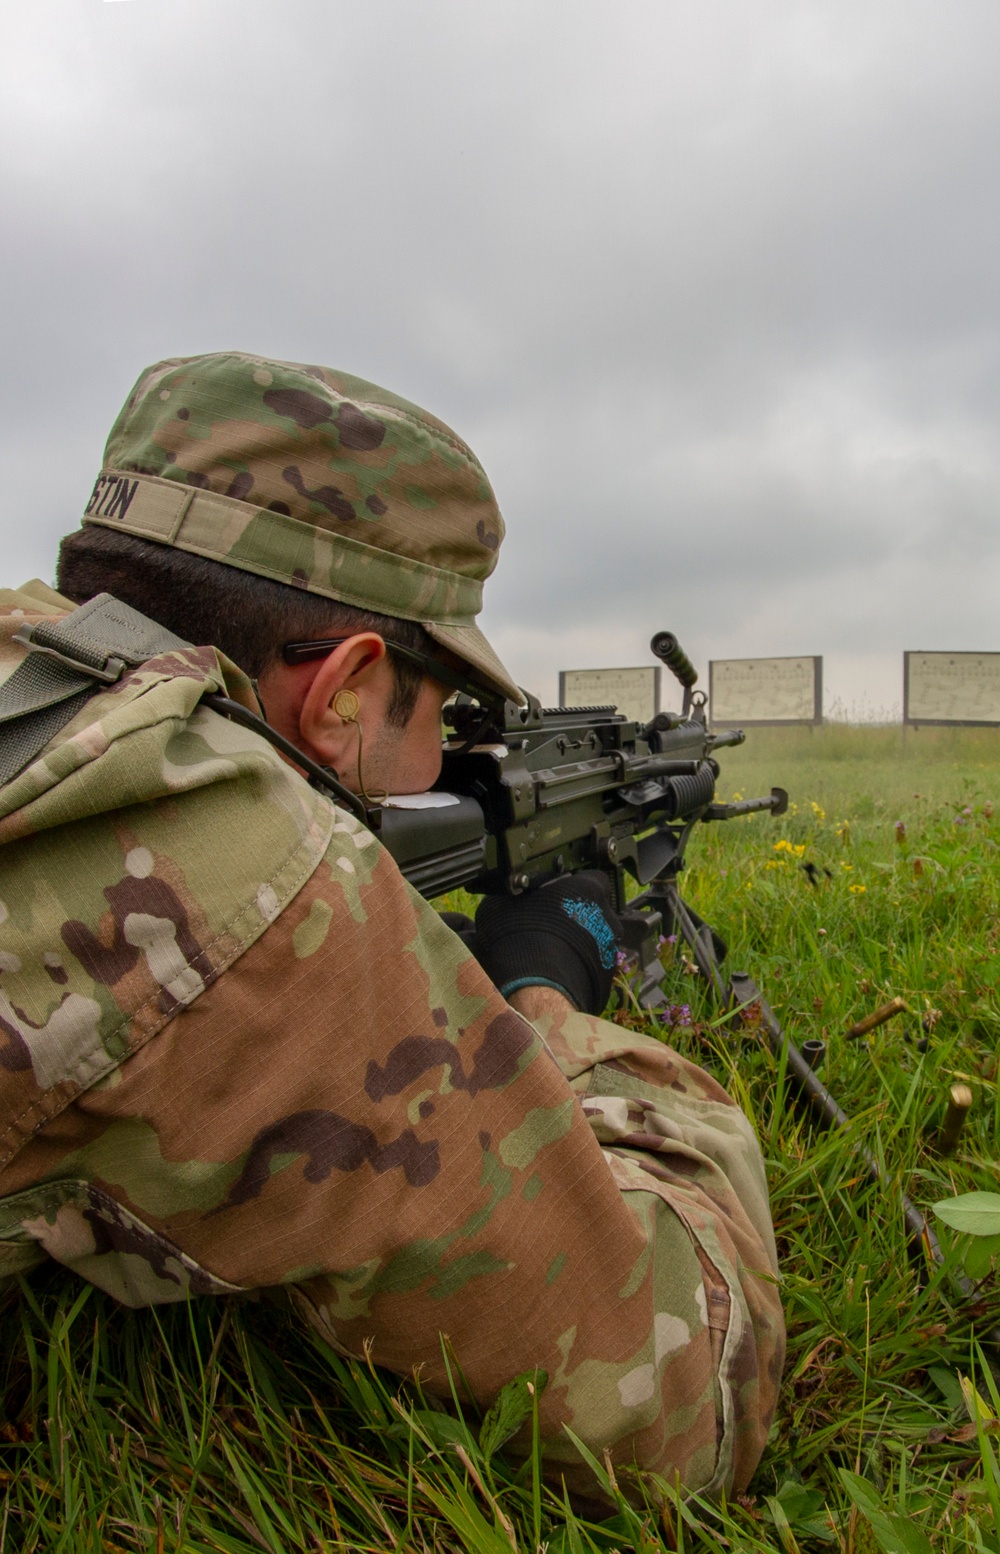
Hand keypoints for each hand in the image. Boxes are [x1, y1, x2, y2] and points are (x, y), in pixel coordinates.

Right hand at [474, 872, 623, 1014]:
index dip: (571, 887)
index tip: (553, 897)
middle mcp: (607, 916)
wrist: (536, 990)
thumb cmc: (519, 937)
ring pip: (594, 940)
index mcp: (589, 888)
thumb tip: (509, 897)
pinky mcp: (607, 979)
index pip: (590, 878)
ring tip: (548, 954)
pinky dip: (577, 968)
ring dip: (577, 944)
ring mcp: (610, 949)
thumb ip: (515, 895)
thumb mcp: (499, 904)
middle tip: (547, 927)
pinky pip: (592, 967)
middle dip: (574, 918)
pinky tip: (554, 974)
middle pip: (594, 911)